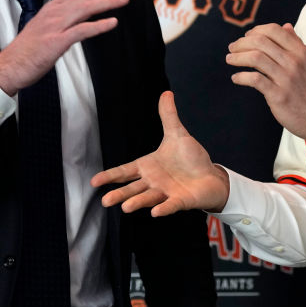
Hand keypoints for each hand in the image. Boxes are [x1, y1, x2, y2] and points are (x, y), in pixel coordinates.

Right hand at [0, 0, 134, 94]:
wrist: (9, 66)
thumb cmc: (28, 50)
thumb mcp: (46, 27)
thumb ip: (62, 19)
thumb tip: (81, 16)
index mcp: (53, 8)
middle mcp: (54, 13)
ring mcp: (55, 26)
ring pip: (86, 8)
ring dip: (108, 2)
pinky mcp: (55, 42)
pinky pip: (81, 31)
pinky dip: (98, 25)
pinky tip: (113, 23)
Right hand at [91, 91, 229, 215]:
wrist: (210, 176)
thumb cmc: (191, 159)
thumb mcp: (177, 135)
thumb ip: (169, 116)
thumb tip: (166, 93)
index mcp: (148, 167)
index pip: (125, 171)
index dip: (110, 176)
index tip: (94, 182)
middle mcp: (153, 182)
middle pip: (133, 188)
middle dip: (119, 194)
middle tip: (105, 201)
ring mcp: (166, 192)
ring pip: (148, 198)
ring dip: (137, 202)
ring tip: (125, 207)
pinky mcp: (181, 201)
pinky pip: (170, 205)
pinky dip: (163, 209)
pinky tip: (155, 213)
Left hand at [226, 23, 305, 141]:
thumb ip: (297, 44)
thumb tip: (286, 26)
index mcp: (301, 51)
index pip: (274, 30)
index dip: (256, 31)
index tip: (246, 37)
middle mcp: (294, 62)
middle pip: (261, 42)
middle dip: (242, 43)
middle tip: (232, 48)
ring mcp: (286, 78)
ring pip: (255, 58)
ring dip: (238, 57)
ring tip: (230, 59)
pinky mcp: (278, 95)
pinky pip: (255, 80)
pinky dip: (241, 77)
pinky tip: (236, 78)